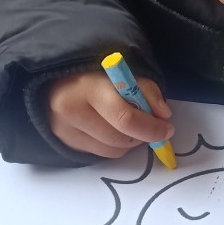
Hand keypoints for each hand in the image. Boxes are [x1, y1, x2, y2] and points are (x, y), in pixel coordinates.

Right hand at [48, 71, 173, 158]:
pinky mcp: (64, 142)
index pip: (125, 119)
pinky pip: (100, 153)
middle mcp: (72, 111)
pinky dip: (113, 145)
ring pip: (112, 150)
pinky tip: (112, 128)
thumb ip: (146, 90)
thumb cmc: (95, 71)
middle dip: (143, 136)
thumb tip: (164, 115)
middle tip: (153, 128)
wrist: (55, 77)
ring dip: (129, 142)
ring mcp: (64, 130)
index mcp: (89, 88)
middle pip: (120, 139)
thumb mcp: (123, 72)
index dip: (151, 128)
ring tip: (130, 125)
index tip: (167, 129)